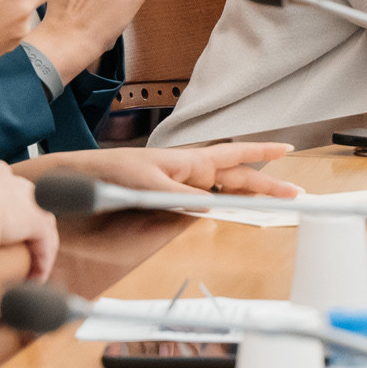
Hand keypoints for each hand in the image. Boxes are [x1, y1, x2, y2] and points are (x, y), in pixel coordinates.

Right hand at [0, 157, 58, 280]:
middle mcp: (7, 179)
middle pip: (22, 199)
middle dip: (21, 222)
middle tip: (13, 246)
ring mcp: (26, 198)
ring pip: (39, 222)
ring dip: (36, 245)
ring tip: (30, 269)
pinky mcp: (36, 220)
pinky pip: (44, 242)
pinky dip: (42, 260)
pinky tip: (36, 278)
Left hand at [43, 142, 302, 198]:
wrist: (72, 186)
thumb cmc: (105, 174)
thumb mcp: (143, 182)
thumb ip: (177, 196)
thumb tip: (211, 207)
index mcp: (187, 162)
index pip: (233, 155)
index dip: (261, 153)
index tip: (287, 150)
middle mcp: (187, 175)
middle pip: (235, 178)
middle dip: (266, 184)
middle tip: (294, 194)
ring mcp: (178, 191)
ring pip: (222, 192)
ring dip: (247, 197)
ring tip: (272, 202)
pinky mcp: (165, 207)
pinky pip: (201, 208)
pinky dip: (220, 211)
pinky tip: (228, 217)